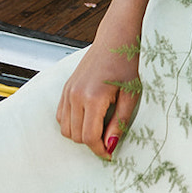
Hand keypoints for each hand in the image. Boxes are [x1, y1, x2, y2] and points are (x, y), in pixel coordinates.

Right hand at [56, 18, 140, 159]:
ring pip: (65, 129)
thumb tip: (110, 146)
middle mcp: (75, 96)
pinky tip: (89, 118)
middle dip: (92, 143)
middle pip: (75, 136)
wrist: (115, 38)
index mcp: (93, 97)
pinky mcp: (65, 88)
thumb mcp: (131, 95)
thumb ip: (119, 122)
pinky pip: (61, 116)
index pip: (89, 137)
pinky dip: (72, 123)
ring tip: (100, 128)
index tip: (111, 154)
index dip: (100, 150)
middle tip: (109, 139)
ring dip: (80, 134)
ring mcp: (68, 91)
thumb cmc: (127, 63)